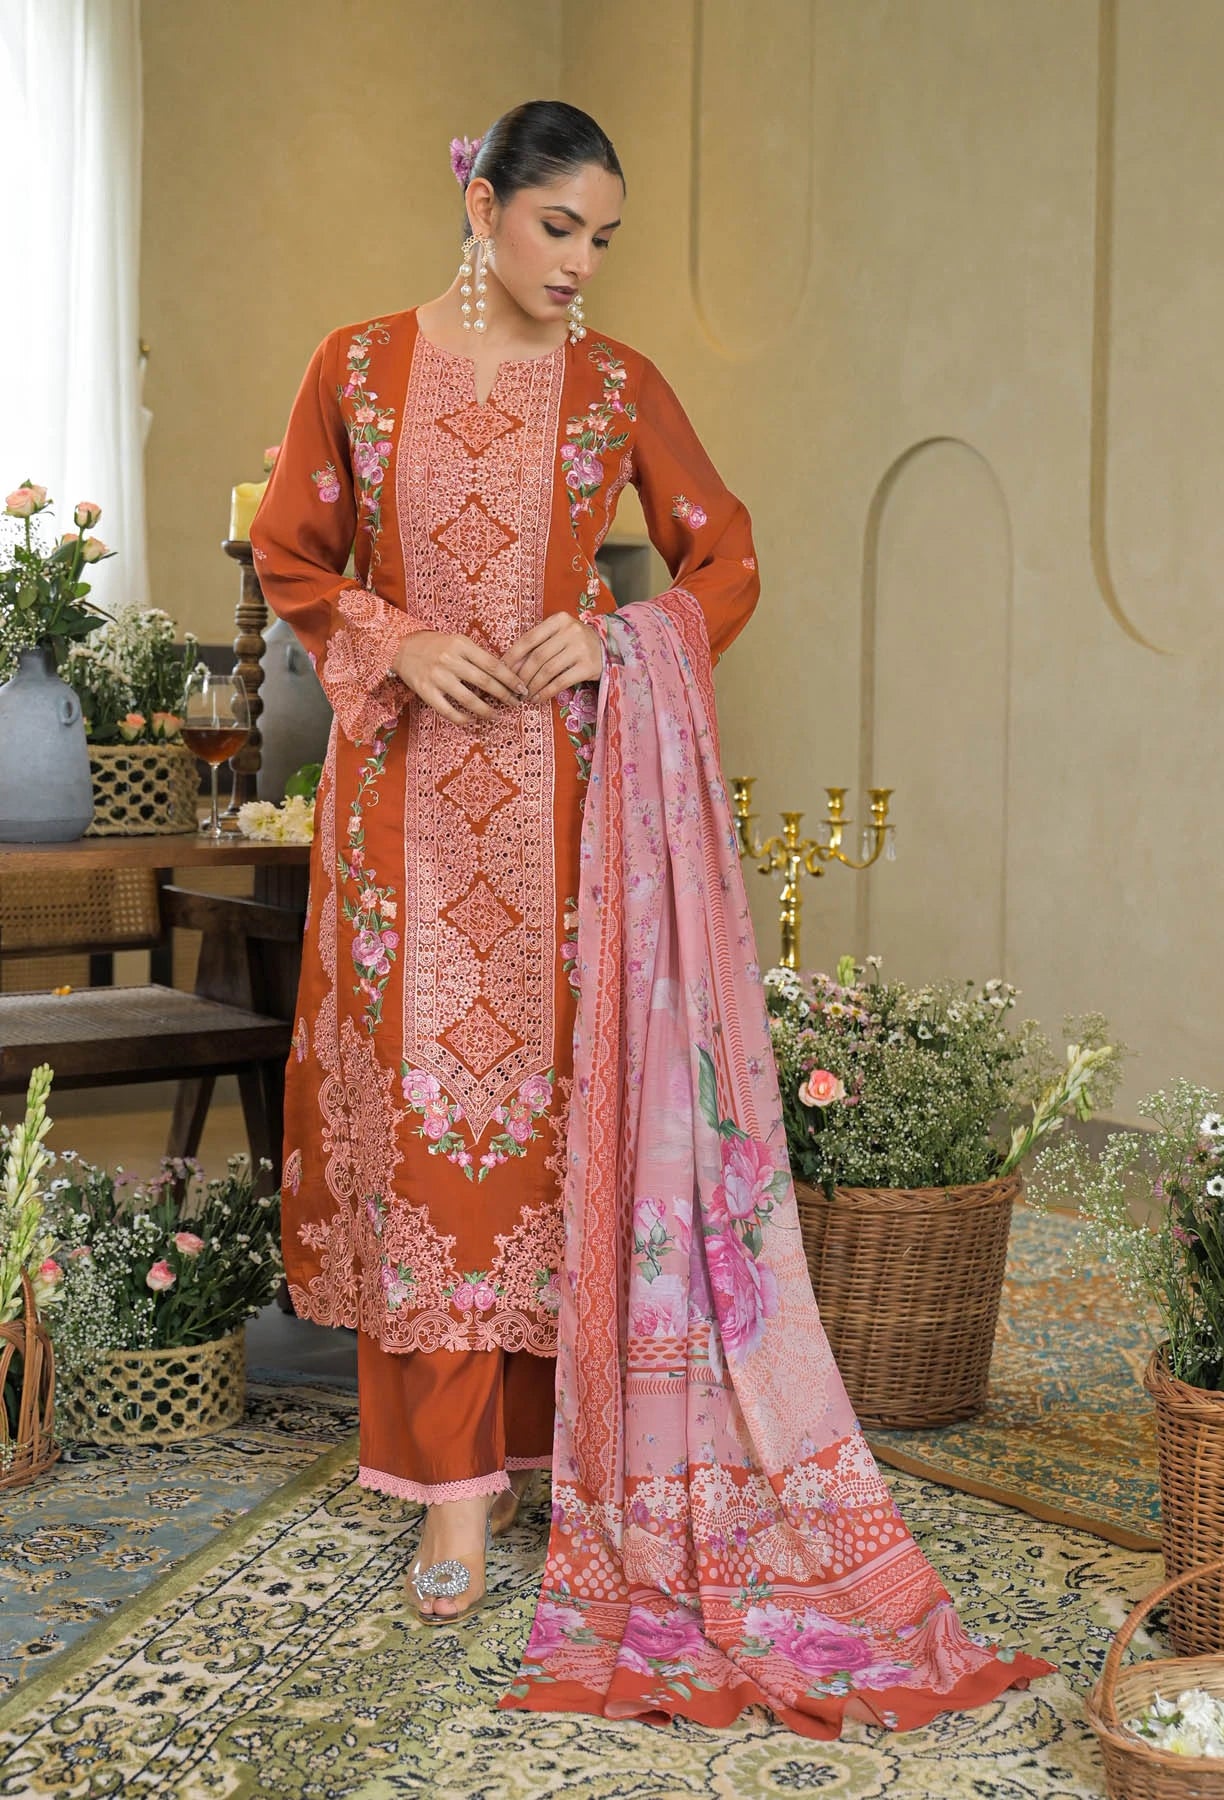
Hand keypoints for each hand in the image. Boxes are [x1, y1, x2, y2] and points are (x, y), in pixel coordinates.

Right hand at [392, 631, 527, 724]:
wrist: (401, 647)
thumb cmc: (436, 645)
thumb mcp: (458, 642)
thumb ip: (478, 656)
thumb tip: (504, 675)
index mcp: (461, 645)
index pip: (493, 664)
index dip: (510, 678)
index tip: (522, 688)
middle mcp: (450, 660)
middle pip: (484, 682)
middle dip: (504, 695)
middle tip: (516, 704)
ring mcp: (437, 677)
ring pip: (469, 699)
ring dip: (486, 710)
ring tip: (497, 716)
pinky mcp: (426, 692)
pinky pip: (448, 711)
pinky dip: (463, 718)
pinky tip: (472, 720)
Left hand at [505, 613, 603, 703]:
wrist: (609, 649)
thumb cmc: (576, 642)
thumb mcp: (558, 635)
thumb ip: (537, 645)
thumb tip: (510, 666)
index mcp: (559, 620)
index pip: (529, 638)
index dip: (513, 656)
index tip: (503, 670)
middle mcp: (570, 631)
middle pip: (537, 656)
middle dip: (522, 675)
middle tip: (513, 688)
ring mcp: (581, 649)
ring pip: (548, 670)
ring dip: (533, 686)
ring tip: (525, 695)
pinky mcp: (588, 667)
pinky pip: (561, 682)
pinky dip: (546, 692)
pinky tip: (538, 698)